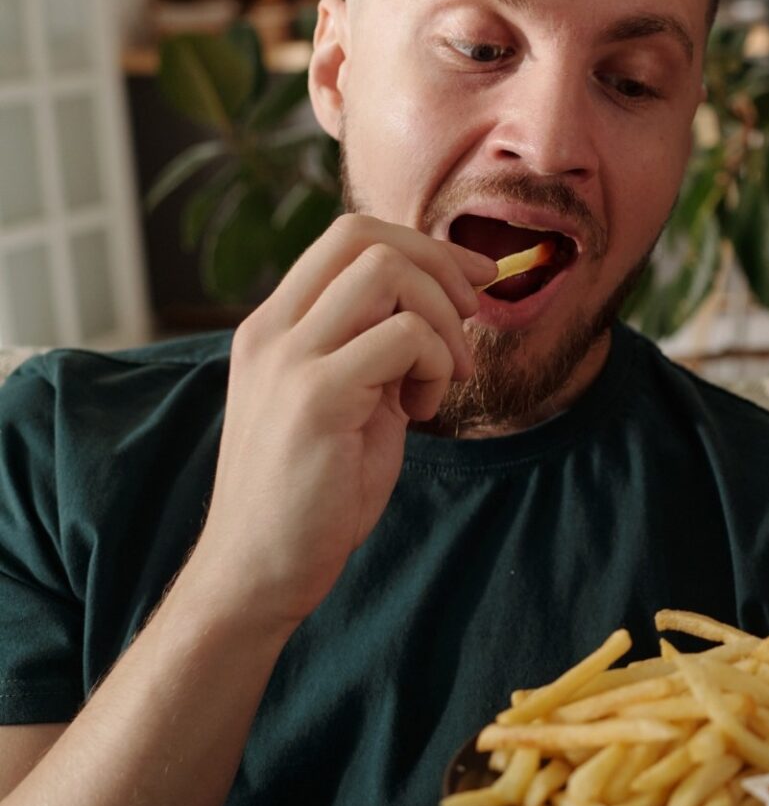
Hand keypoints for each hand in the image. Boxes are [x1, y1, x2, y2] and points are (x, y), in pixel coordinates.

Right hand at [186, 214, 496, 628]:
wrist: (260, 569)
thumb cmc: (313, 493)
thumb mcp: (347, 398)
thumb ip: (374, 347)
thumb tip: (442, 301)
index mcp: (274, 326)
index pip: (348, 236)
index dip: (423, 245)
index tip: (473, 281)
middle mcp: (271, 331)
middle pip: (365, 237)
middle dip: (440, 267)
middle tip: (469, 322)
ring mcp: (289, 360)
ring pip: (387, 273)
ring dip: (440, 320)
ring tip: (443, 378)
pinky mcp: (316, 397)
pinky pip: (404, 337)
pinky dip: (437, 365)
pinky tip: (423, 410)